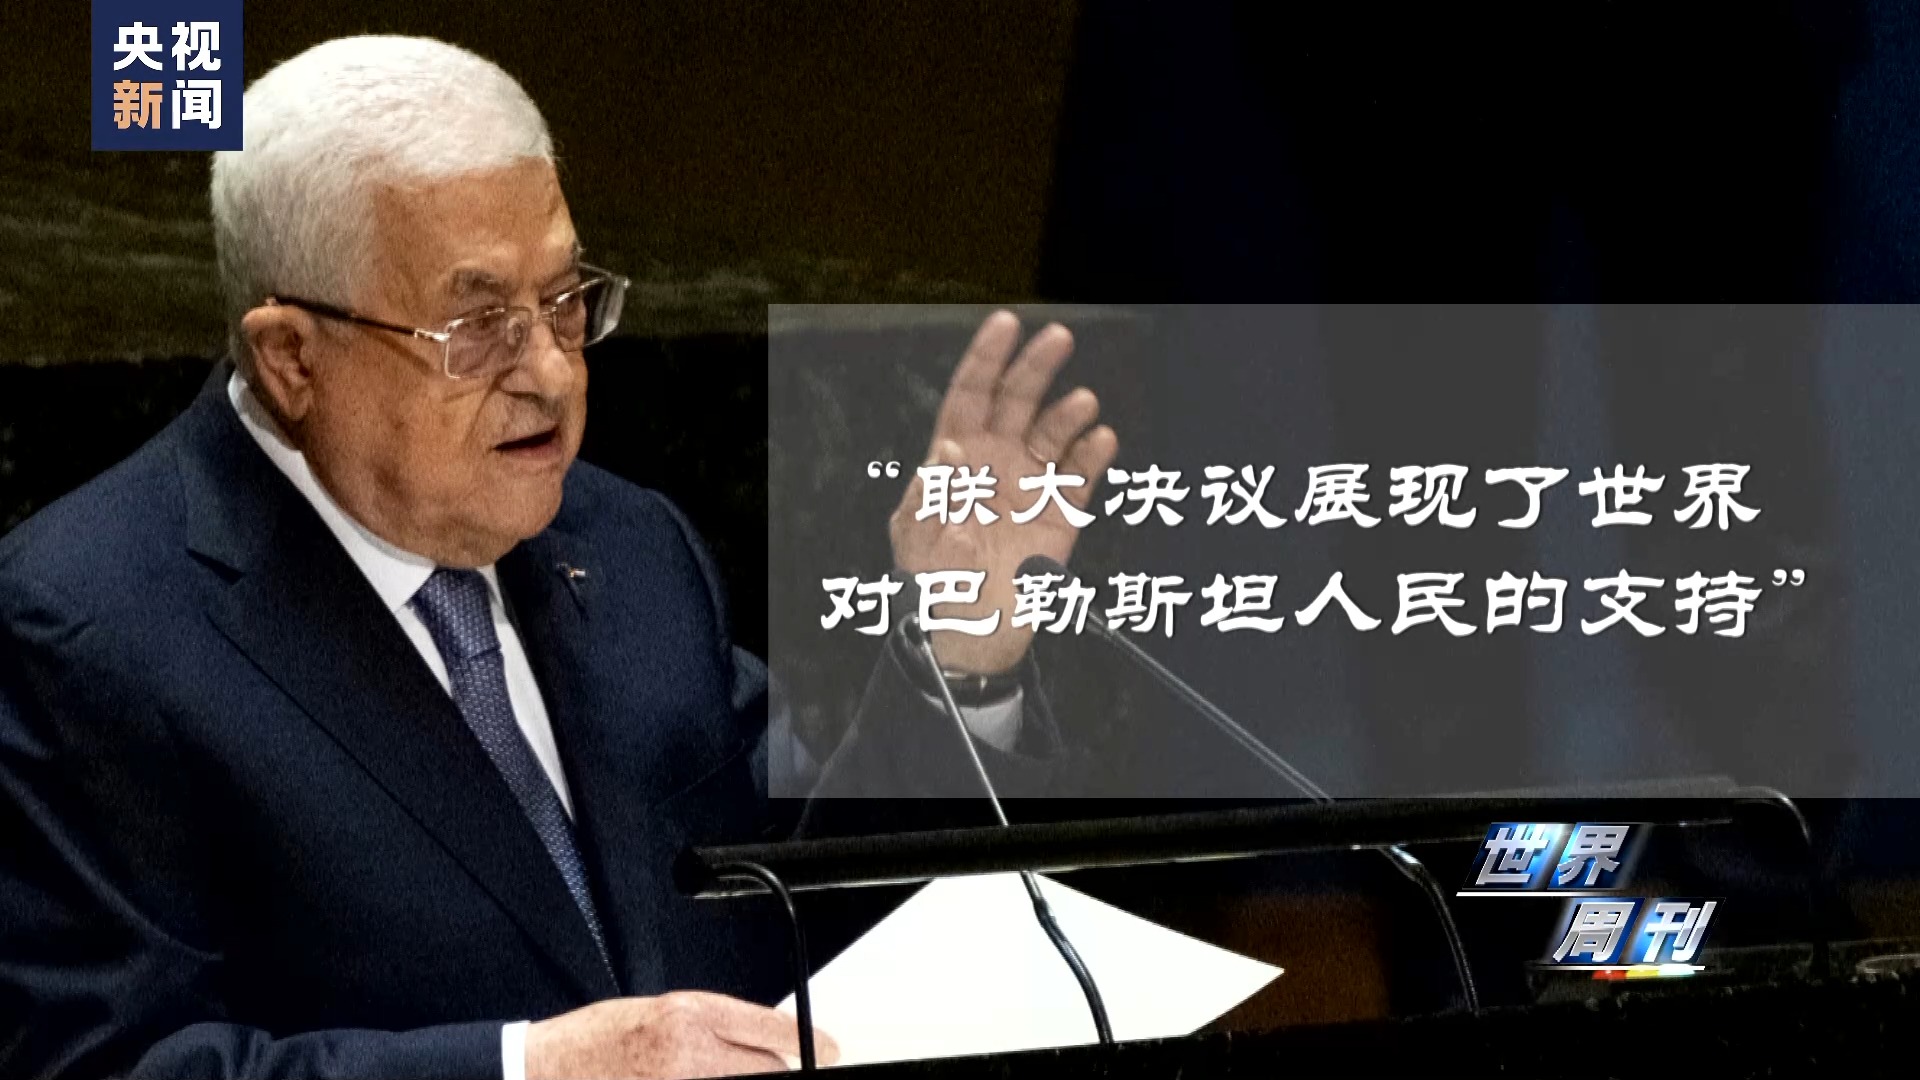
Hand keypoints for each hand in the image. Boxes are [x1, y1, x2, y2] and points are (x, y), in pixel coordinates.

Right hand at [524, 992, 839, 1078]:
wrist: (551, 1068)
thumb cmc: (599, 1039)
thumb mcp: (662, 1012)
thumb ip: (712, 1024)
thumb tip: (761, 1039)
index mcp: (690, 1014)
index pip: (772, 1027)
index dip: (808, 1040)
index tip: (830, 1047)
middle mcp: (691, 1051)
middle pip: (768, 1068)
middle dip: (772, 1068)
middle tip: (770, 1066)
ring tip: (715, 1073)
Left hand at [891, 310, 1118, 674]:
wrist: (971, 636)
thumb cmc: (932, 584)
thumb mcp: (916, 539)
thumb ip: (930, 493)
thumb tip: (949, 449)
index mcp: (955, 459)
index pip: (970, 395)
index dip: (986, 359)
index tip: (1005, 325)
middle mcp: (996, 462)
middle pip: (1017, 401)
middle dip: (1035, 368)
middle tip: (1056, 338)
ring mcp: (1030, 486)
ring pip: (1054, 434)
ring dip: (1068, 413)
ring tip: (1083, 403)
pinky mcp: (1061, 515)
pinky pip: (1080, 477)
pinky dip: (1092, 455)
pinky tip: (1101, 438)